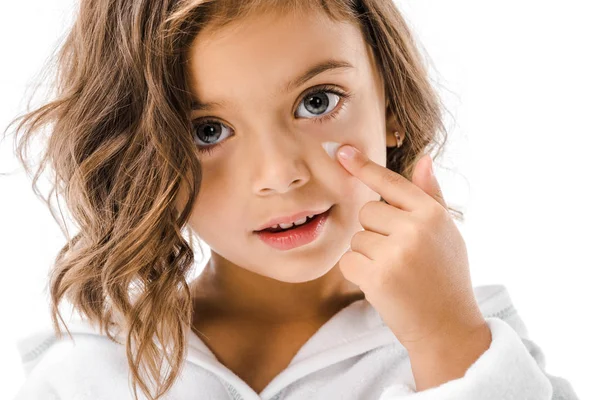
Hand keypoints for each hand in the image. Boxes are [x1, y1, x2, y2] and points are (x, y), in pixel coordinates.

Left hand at [335, 145, 485, 353]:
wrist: (448, 328)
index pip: (391, 182)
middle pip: (367, 212)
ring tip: (396, 274)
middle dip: (375, 233)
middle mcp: (416, 228)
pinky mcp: (378, 276)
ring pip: (356, 239)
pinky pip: (348, 261)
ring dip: (368, 256)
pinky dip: (358, 275)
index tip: (341, 151)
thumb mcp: (447, 233)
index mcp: (432, 214)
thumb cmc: (446, 277)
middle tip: (399, 257)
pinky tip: (383, 286)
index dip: (364, 166)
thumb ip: (431, 196)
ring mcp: (397, 252)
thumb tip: (424, 159)